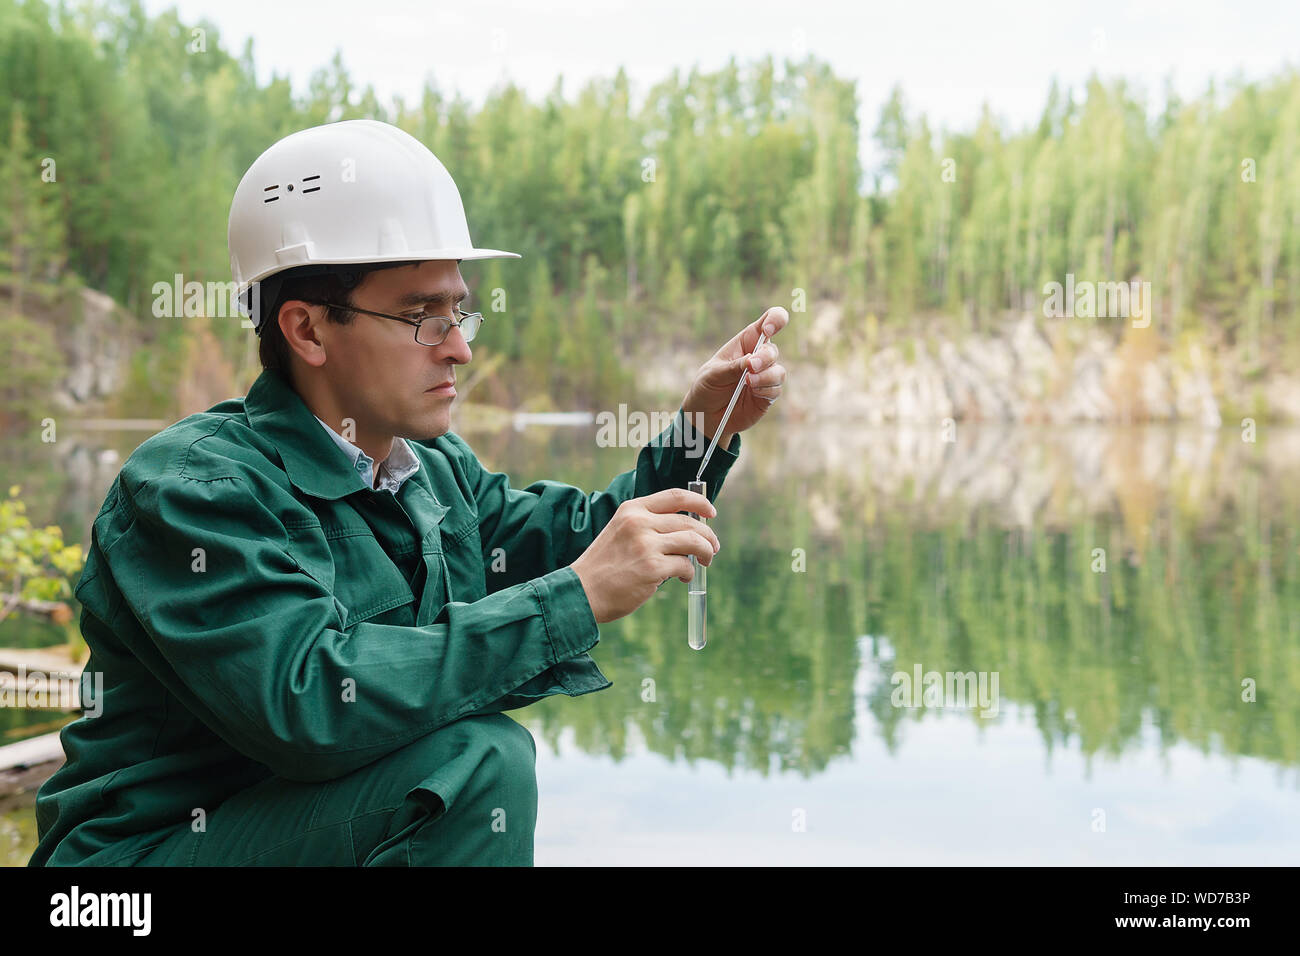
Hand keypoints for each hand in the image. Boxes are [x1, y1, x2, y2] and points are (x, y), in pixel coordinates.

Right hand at [570, 488, 720, 623]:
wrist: (582, 592)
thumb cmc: (603, 566)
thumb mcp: (620, 532)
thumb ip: (647, 526)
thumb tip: (686, 530)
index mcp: (632, 510)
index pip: (675, 496)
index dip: (699, 502)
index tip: (711, 512)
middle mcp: (639, 523)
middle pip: (689, 522)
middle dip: (708, 536)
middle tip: (712, 549)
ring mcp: (646, 545)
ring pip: (693, 542)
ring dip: (705, 552)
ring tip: (704, 562)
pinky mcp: (652, 567)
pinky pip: (685, 565)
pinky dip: (689, 572)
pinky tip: (682, 578)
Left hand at [681, 306, 789, 444]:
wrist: (705, 415)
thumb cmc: (707, 387)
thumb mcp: (713, 374)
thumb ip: (733, 367)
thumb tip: (752, 362)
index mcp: (746, 342)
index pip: (768, 322)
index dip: (775, 320)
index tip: (768, 330)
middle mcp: (758, 357)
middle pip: (772, 350)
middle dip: (764, 357)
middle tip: (751, 366)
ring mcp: (765, 376)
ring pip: (778, 372)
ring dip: (765, 377)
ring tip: (748, 383)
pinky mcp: (767, 395)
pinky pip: (776, 390)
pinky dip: (766, 390)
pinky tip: (753, 392)